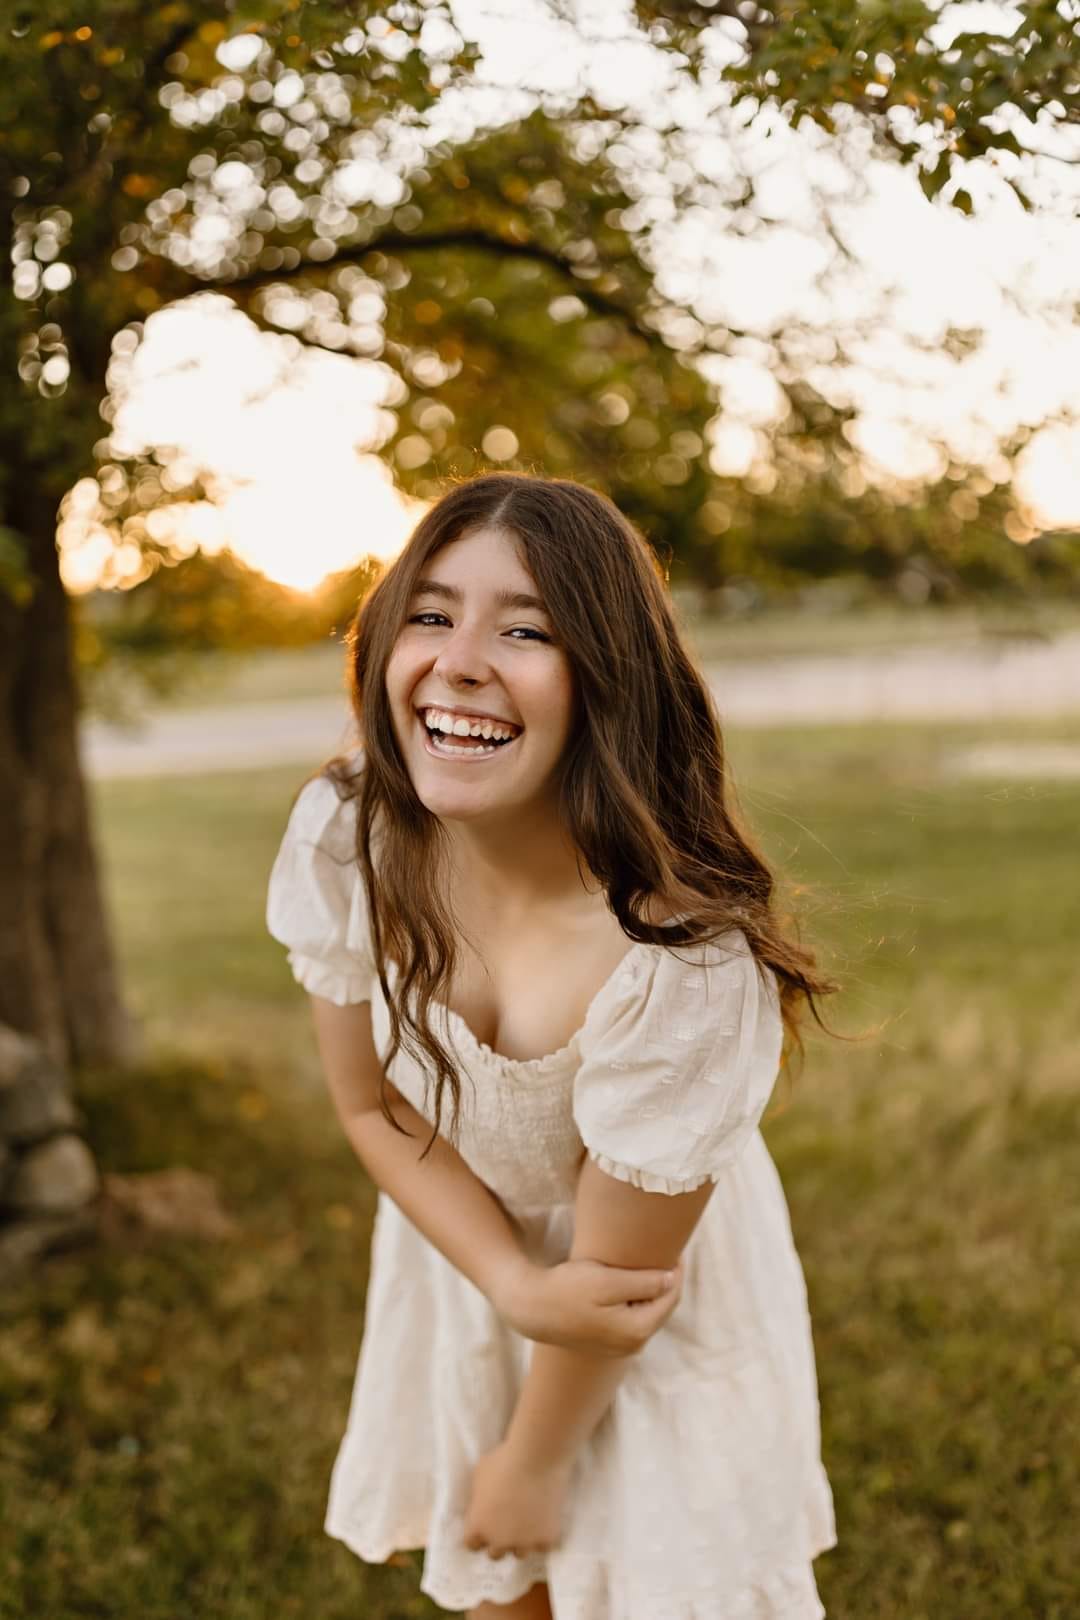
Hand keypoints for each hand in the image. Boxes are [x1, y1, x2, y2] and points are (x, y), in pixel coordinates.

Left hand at [463, 1440, 573, 1559]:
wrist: (537, 1458)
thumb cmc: (504, 1460)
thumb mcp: (480, 1475)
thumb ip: (479, 1497)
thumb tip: (483, 1502)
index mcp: (478, 1527)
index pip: (471, 1544)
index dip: (478, 1534)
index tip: (485, 1524)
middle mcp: (498, 1541)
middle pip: (495, 1554)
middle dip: (499, 1540)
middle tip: (507, 1524)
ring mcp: (524, 1543)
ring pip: (520, 1553)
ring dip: (521, 1541)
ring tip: (527, 1523)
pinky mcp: (546, 1539)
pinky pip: (543, 1547)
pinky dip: (544, 1537)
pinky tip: (544, 1522)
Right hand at [494, 1253, 684, 1356]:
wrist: (531, 1310)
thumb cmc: (567, 1289)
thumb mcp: (607, 1281)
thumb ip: (644, 1283)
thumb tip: (672, 1279)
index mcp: (637, 1330)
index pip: (670, 1297)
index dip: (676, 1271)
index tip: (674, 1248)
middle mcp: (633, 1345)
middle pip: (662, 1308)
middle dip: (666, 1282)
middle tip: (664, 1253)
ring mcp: (621, 1347)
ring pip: (649, 1314)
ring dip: (652, 1292)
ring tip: (648, 1266)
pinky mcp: (608, 1343)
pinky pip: (634, 1319)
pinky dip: (638, 1301)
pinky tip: (630, 1284)